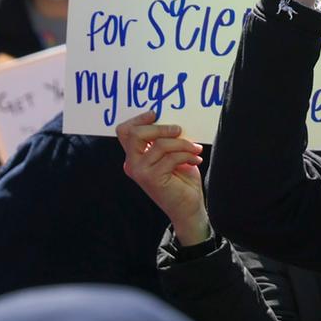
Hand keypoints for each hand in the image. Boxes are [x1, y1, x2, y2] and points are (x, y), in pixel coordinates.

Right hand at [116, 111, 210, 245]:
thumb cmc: (181, 178)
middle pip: (136, 134)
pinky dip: (187, 154)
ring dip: (182, 143)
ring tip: (195, 149)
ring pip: (159, 144)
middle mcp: (132, 163)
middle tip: (179, 130)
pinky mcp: (152, 179)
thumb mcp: (172, 153)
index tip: (156, 113)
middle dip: (161, 128)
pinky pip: (170, 157)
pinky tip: (196, 159)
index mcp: (135, 156)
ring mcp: (140, 172)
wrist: (188, 207)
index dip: (138, 119)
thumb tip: (173, 118)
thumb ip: (165, 139)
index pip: (125, 131)